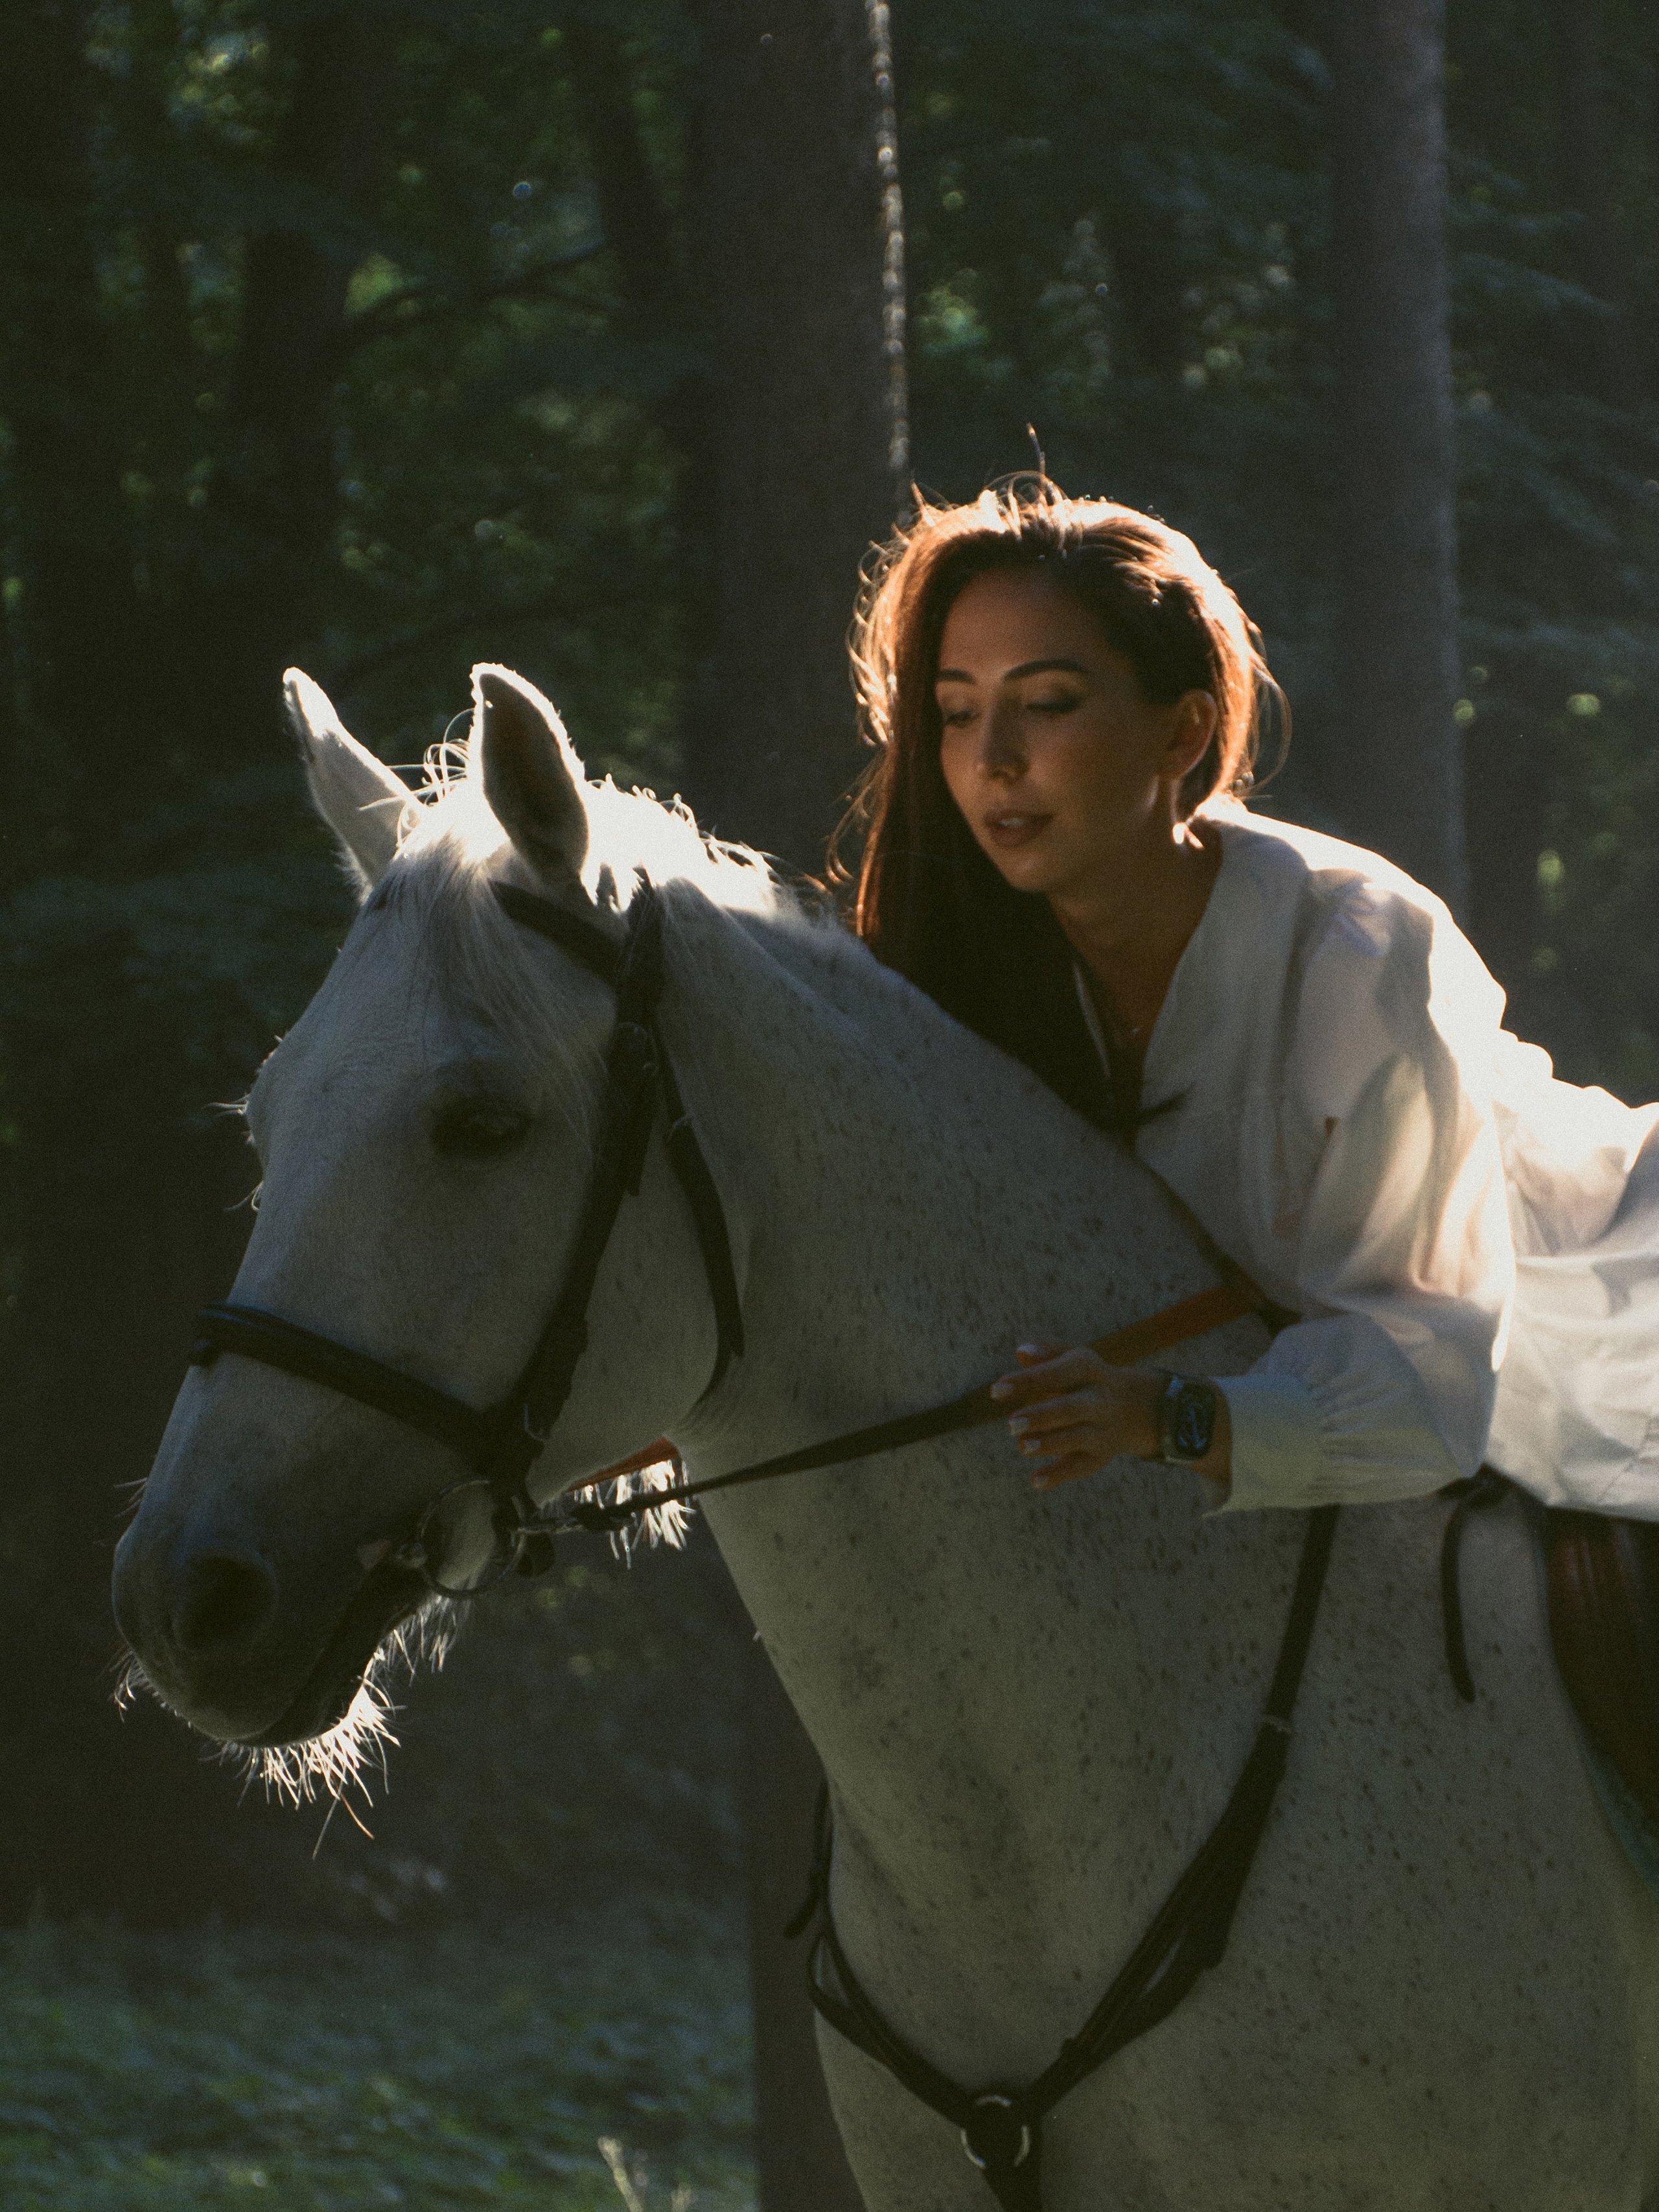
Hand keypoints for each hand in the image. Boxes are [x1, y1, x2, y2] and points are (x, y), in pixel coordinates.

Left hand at [989, 1341, 1162, 1490]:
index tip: (996, 1390)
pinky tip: (1036, 1480)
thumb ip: (1045, 1352)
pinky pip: (1081, 1467)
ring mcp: (1101, 1430)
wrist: (1136, 1407)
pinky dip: (1059, 1475)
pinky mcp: (1099, 1456)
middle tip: (1010, 1423)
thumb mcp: (1071, 1358)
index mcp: (1088, 1370)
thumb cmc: (1085, 1378)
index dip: (1028, 1381)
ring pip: (1077, 1439)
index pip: (1057, 1374)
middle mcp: (1098, 1400)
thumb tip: (1021, 1352)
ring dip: (1050, 1444)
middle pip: (1071, 1408)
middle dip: (1041, 1416)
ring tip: (1022, 1446)